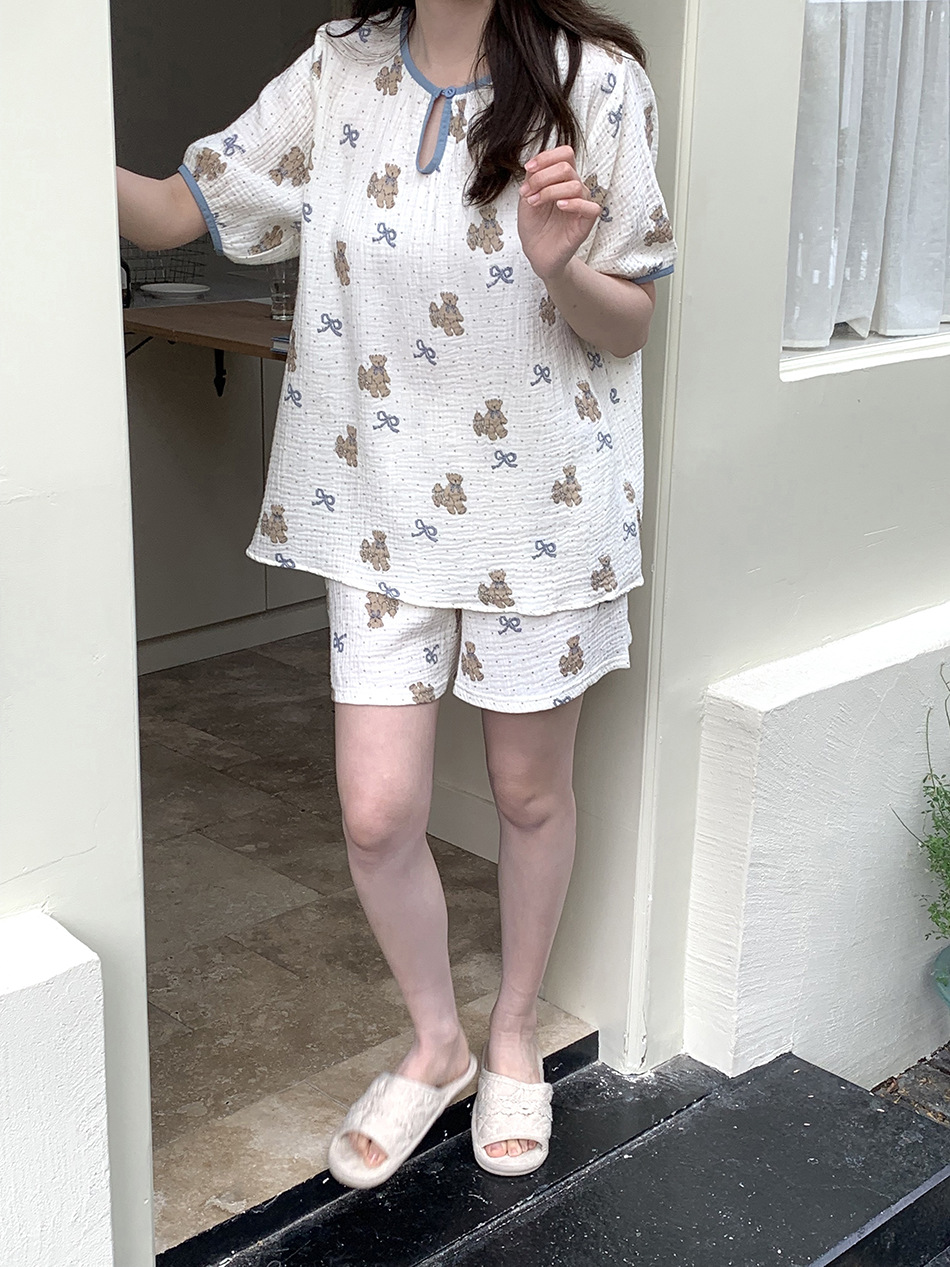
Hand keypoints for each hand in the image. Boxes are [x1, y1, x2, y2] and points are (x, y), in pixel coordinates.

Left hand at [516, 144, 602, 281]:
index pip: (565, 154)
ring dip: (550, 191)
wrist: (536, 252)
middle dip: (542, 177)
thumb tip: (536, 163)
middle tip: (528, 193)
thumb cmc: (534, 225)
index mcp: (562, 179)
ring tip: (535, 203)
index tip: (528, 169)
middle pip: (566, 167)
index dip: (547, 157)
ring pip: (574, 185)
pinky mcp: (586, 222)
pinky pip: (590, 207)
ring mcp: (581, 204)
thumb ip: (532, 178)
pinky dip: (574, 204)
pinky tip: (559, 207)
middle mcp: (574, 188)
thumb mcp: (527, 197)